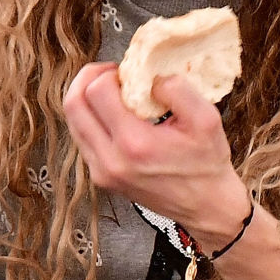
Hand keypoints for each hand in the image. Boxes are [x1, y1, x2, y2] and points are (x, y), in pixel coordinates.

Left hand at [62, 63, 253, 250]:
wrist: (205, 206)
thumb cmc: (207, 163)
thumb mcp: (206, 119)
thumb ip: (179, 89)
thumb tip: (149, 76)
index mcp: (135, 144)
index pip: (97, 92)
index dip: (108, 73)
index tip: (126, 73)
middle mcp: (110, 160)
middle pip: (73, 105)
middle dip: (87, 79)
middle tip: (109, 73)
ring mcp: (101, 172)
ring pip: (72, 121)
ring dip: (86, 98)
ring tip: (111, 91)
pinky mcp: (100, 177)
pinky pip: (81, 137)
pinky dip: (90, 118)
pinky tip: (112, 114)